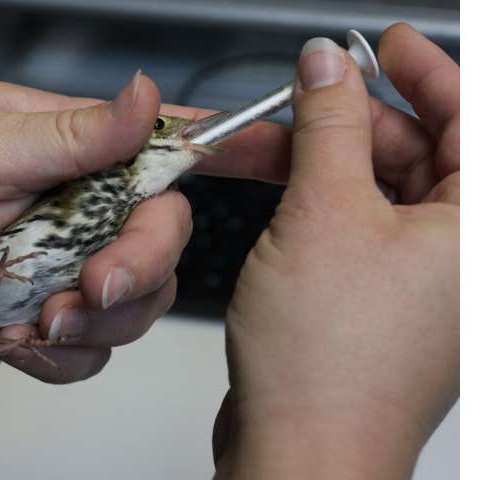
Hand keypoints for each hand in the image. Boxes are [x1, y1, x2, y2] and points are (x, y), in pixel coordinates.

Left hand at [0, 72, 287, 383]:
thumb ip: (72, 135)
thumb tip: (146, 96)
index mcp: (74, 152)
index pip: (167, 146)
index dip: (233, 149)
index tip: (285, 154)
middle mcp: (79, 209)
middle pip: (160, 244)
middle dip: (134, 273)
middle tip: (88, 289)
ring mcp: (60, 267)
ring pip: (128, 307)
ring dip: (91, 324)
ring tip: (34, 320)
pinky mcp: (38, 317)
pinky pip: (83, 352)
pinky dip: (56, 356)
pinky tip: (14, 340)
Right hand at [210, 24, 458, 478]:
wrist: (300, 451)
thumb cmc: (331, 360)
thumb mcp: (324, 213)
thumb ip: (329, 126)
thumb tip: (326, 66)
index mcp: (478, 232)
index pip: (472, 117)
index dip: (425, 69)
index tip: (381, 44)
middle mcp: (460, 258)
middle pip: (414, 151)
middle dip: (346, 118)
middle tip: (293, 95)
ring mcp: (418, 281)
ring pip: (374, 189)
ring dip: (316, 160)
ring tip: (254, 145)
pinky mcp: (376, 301)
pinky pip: (352, 227)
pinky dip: (312, 201)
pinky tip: (272, 189)